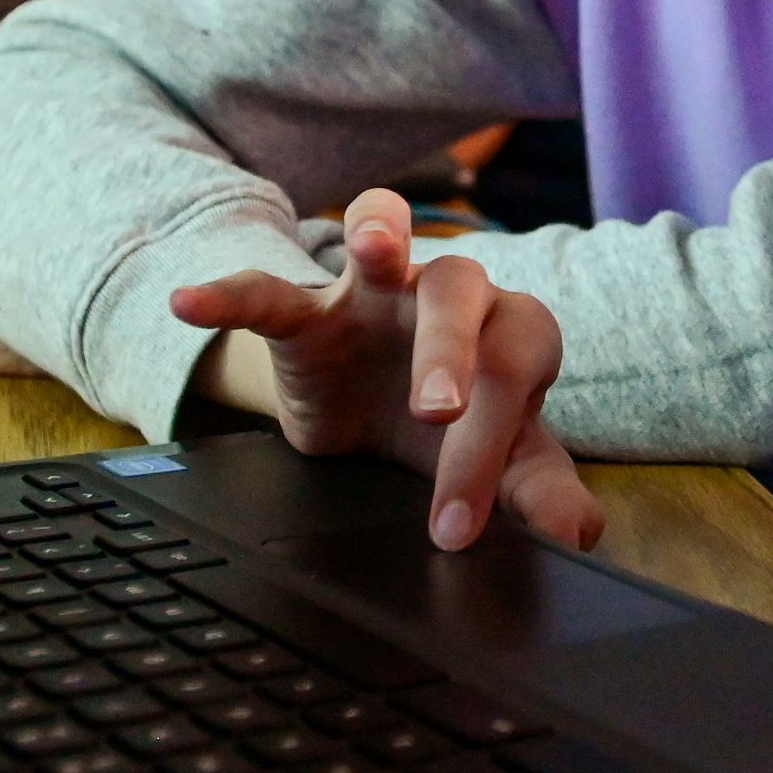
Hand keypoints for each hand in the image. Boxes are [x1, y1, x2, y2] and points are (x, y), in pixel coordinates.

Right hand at [169, 187, 603, 552]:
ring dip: (381, 242)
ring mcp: (375, 292)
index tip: (454, 525)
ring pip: (388, 244)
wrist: (368, 412)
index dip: (492, 444)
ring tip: (370, 253)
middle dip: (450, 349)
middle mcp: (451, 296)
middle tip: (436, 415)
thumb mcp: (492, 462)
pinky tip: (191, 304)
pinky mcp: (306, 306)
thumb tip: (581, 530)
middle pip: (463, 289)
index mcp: (509, 334)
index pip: (518, 367)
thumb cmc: (448, 429)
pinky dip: (231, 291)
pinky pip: (268, 288)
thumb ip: (534, 486)